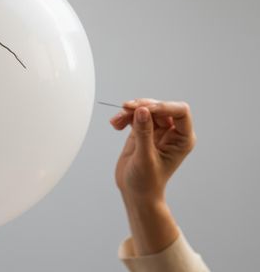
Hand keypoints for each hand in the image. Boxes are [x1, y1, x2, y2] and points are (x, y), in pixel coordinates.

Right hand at [110, 98, 196, 254]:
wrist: (135, 193)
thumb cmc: (146, 183)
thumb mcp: (145, 158)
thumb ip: (144, 133)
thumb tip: (142, 110)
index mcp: (182, 139)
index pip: (180, 111)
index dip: (162, 106)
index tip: (144, 109)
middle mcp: (172, 132)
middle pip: (159, 107)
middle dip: (142, 106)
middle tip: (125, 109)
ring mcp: (157, 131)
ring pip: (145, 109)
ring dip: (129, 111)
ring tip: (116, 121)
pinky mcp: (142, 131)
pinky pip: (135, 115)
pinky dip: (124, 116)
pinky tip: (116, 124)